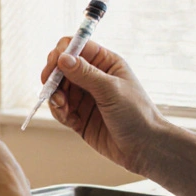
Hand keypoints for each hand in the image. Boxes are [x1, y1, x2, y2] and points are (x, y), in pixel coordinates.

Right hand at [42, 39, 166, 175]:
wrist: (145, 148)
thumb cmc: (137, 114)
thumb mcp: (111, 90)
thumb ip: (85, 73)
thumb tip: (62, 58)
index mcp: (105, 63)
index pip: (77, 47)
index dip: (62, 52)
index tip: (54, 64)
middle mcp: (93, 77)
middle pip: (61, 67)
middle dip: (54, 76)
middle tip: (49, 86)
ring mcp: (84, 97)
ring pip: (57, 88)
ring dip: (54, 96)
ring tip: (62, 106)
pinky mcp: (78, 115)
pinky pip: (59, 108)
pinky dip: (58, 111)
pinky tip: (68, 118)